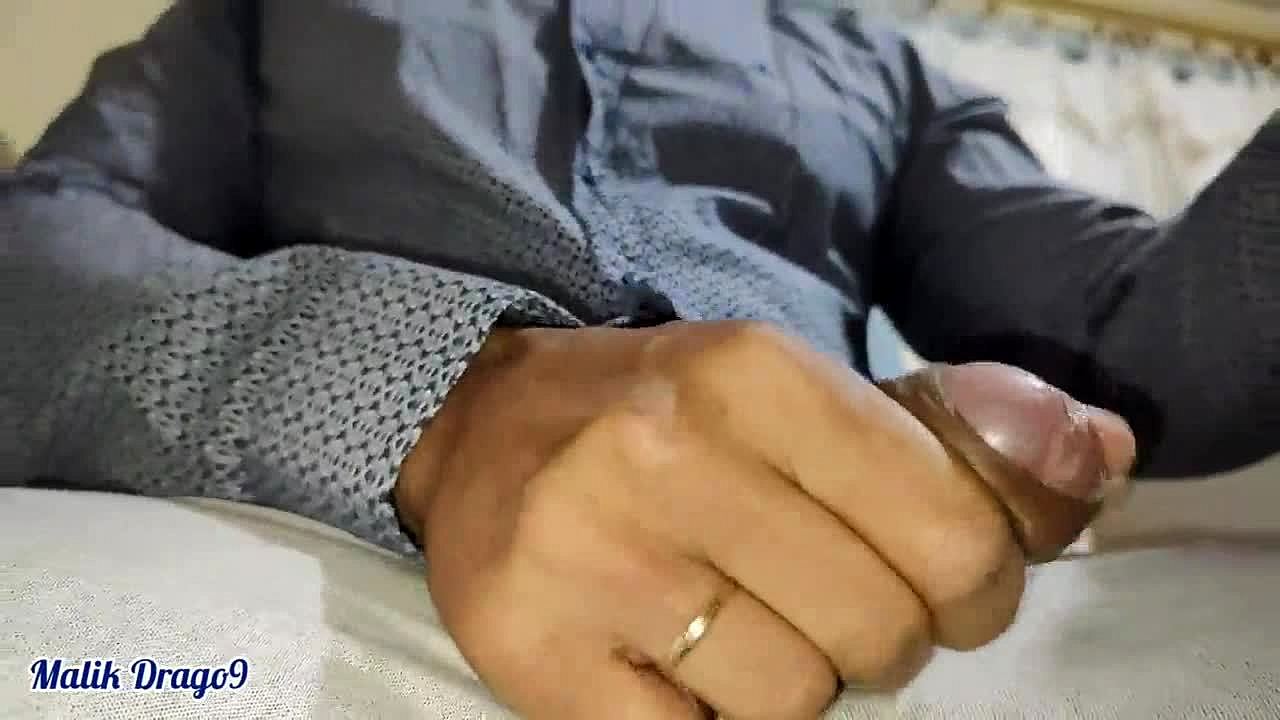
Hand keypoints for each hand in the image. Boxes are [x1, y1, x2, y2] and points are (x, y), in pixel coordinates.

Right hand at [395, 321, 1133, 719]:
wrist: (476, 427)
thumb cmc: (661, 415)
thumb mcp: (797, 387)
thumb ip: (953, 426)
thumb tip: (1103, 455)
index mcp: (749, 373)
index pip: (951, 534)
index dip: (976, 585)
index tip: (942, 584)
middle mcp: (665, 455)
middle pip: (878, 633)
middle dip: (881, 639)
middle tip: (825, 601)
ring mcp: (590, 559)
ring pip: (791, 703)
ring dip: (791, 682)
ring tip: (739, 627)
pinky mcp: (533, 651)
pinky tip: (673, 665)